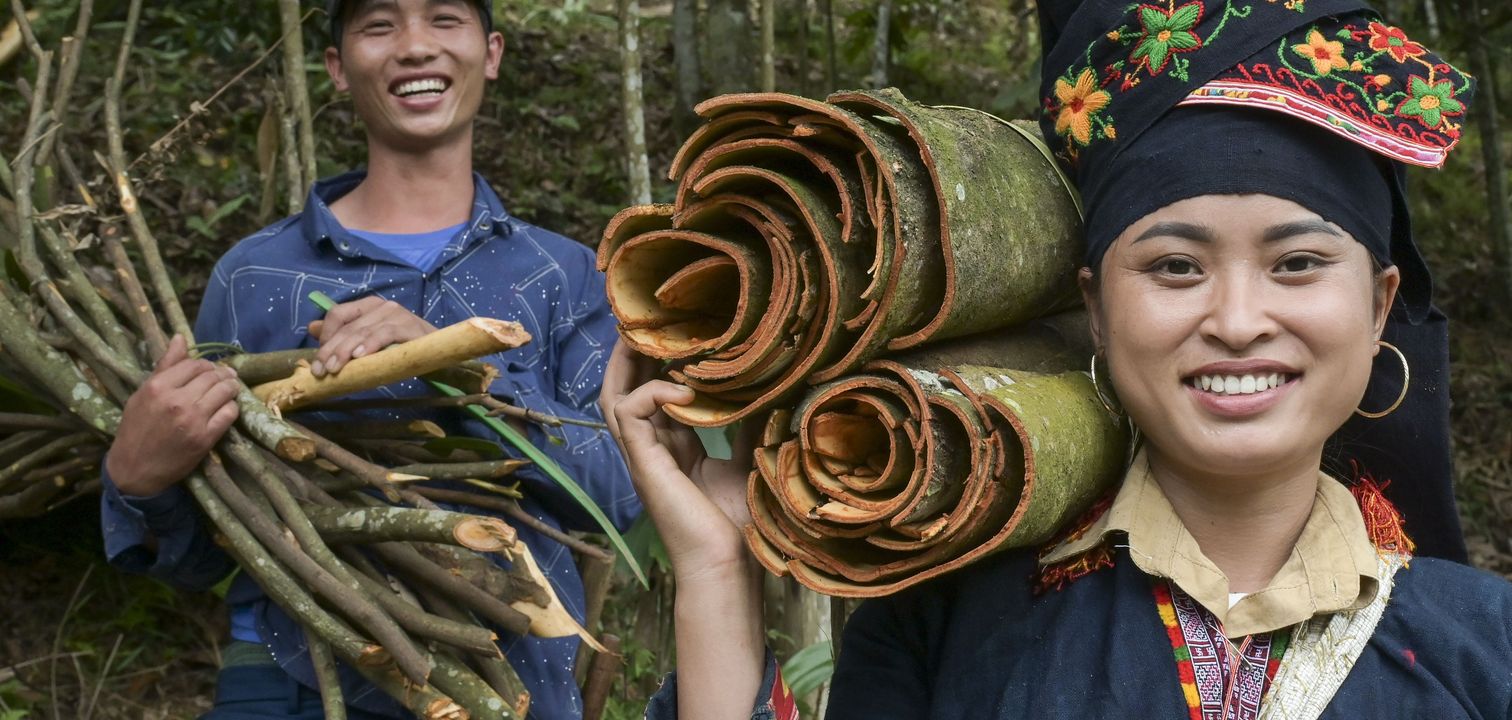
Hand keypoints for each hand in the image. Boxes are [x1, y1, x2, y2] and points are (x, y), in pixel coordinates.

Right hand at [106, 335, 240, 496]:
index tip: (209, 369)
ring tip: (229, 389)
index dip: (206, 365)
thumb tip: (180, 337)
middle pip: (212, 376)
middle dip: (222, 374)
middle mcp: (177, 401)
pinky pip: (230, 413)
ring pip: (225, 391)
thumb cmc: (136, 428)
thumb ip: (165, 366)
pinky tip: (227, 408)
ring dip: (231, 388)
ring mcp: (193, 419)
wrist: (134, 468)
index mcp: (158, 387)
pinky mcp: (205, 437)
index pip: (194, 364)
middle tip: (226, 377)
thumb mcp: (143, 393)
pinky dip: (232, 408)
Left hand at [307, 296, 436, 376]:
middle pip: (347, 326)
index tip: (319, 360)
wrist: (439, 350)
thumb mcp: (368, 339)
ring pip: (362, 331)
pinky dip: (370, 345)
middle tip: (320, 372)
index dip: (325, 336)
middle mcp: (381, 306)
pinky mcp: (410, 326)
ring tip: (334, 369)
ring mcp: (396, 314)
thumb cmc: (402, 346)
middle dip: (330, 350)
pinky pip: (385, 334)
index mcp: (368, 306)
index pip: (337, 314)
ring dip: (345, 351)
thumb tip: (311, 328)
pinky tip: (360, 356)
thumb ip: (343, 333)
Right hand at [599, 341, 755, 582]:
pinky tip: (683, 389)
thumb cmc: (737, 525)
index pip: (653, 395)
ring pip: (614, 397)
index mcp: (673, 450)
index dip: (657, 363)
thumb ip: (745, 427)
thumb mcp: (745, 462)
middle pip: (624, 390)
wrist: (726, 565)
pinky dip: (652, 392)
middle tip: (648, 319)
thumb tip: (765, 390)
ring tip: (643, 332)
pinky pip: (629, 413)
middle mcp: (652, 450)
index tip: (676, 332)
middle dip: (632, 354)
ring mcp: (642, 457)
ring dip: (626, 363)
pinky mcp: (642, 464)